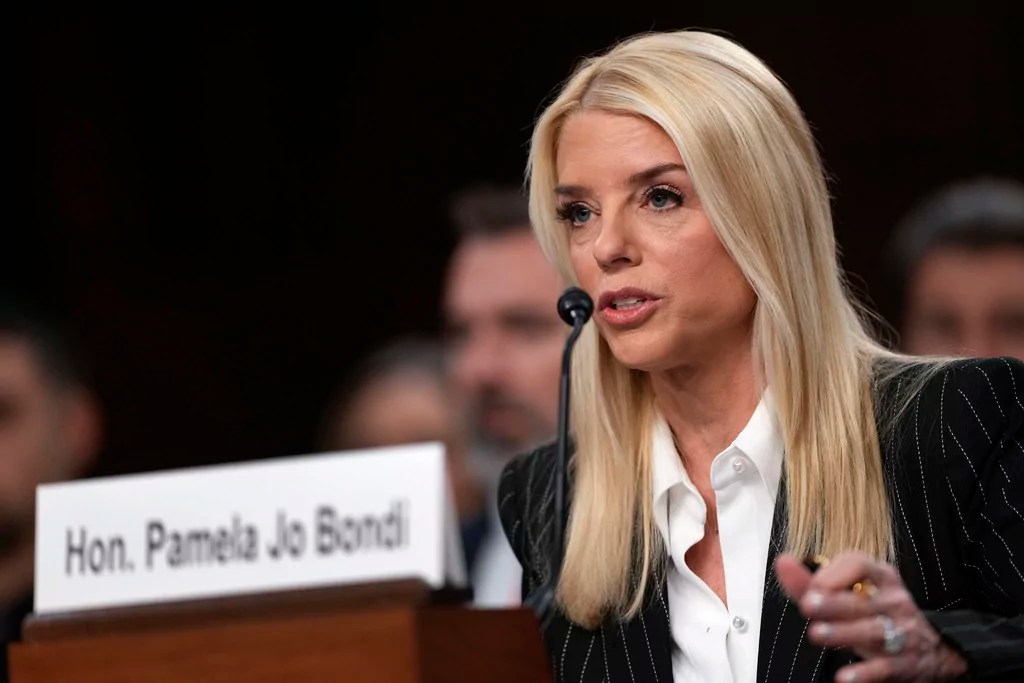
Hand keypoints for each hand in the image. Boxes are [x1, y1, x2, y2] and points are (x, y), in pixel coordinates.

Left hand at [775, 551, 967, 681]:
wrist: (934, 651)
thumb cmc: (879, 615)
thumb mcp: (852, 594)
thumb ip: (812, 582)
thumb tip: (783, 562)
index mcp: (881, 578)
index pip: (858, 564)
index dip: (832, 574)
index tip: (810, 587)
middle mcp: (893, 602)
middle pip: (861, 601)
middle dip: (833, 603)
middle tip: (807, 605)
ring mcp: (902, 633)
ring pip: (873, 632)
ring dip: (844, 633)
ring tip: (818, 634)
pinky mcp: (905, 665)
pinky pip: (885, 669)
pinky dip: (865, 674)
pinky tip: (844, 677)